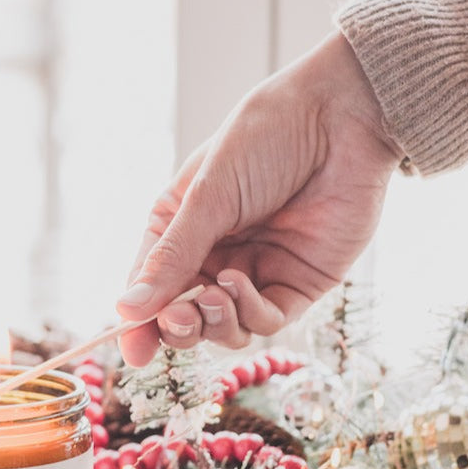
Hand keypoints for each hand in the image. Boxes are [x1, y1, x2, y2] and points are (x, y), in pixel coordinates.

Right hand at [116, 32, 399, 366]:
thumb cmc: (266, 138)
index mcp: (179, 227)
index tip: (131, 350)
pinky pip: (266, 319)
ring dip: (213, 322)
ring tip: (214, 296)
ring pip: (224, 327)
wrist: (342, 117)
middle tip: (177, 317)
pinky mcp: (297, 283)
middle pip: (184, 315)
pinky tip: (240, 285)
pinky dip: (249, 312)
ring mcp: (255, 272)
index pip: (149, 287)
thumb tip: (125, 311)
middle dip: (177, 326)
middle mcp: (214, 254)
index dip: (138, 322)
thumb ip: (171, 258)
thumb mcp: (207, 196)